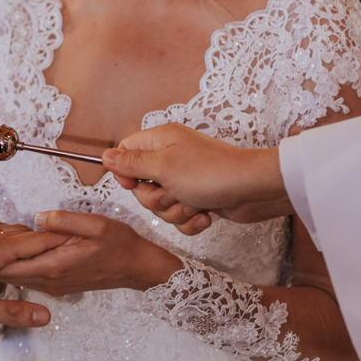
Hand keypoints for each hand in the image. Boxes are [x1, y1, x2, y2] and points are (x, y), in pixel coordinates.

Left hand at [0, 211, 182, 296]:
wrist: (137, 268)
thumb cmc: (119, 245)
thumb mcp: (95, 224)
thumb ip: (63, 220)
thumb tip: (37, 217)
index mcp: (54, 266)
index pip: (11, 264)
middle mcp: (50, 281)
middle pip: (8, 273)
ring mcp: (54, 286)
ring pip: (17, 276)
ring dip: (6, 260)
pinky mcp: (58, 285)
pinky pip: (30, 276)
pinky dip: (19, 263)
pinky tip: (19, 248)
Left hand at [0, 226, 68, 326]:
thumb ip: (12, 312)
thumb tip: (46, 317)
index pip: (36, 241)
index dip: (60, 243)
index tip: (83, 245)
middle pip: (27, 236)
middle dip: (50, 242)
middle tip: (76, 249)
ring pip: (12, 237)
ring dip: (32, 245)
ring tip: (55, 254)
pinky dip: (15, 247)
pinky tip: (20, 260)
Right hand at [100, 123, 292, 234]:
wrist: (254, 190)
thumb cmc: (211, 173)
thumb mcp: (163, 167)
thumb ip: (131, 163)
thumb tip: (106, 156)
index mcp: (160, 141)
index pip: (125, 151)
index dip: (124, 172)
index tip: (133, 184)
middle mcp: (171, 157)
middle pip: (141, 185)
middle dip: (156, 199)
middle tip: (173, 193)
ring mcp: (185, 179)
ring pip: (160, 204)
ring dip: (175, 211)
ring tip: (195, 204)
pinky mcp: (198, 197)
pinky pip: (180, 215)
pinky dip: (190, 220)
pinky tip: (206, 214)